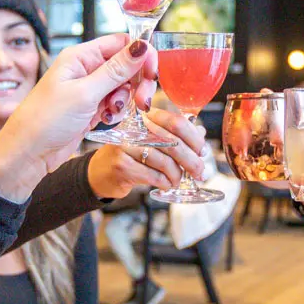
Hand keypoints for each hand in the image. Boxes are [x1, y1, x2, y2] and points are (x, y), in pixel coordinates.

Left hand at [0, 35, 157, 200]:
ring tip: (111, 113)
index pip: (121, 43)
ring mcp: (88, 89)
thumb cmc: (46, 120)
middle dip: (138, 82)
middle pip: (127, 65)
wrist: (28, 153)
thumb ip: (116, 70)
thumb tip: (141, 45)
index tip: (151, 74)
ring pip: (123, 86)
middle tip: (142, 101)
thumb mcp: (85, 93)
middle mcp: (85, 69)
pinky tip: (105, 120)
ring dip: (126, 100)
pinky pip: (115, 103)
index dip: (141, 55)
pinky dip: (116, 112)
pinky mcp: (90, 107)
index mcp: (80, 56)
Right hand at [87, 109, 208, 197]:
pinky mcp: (122, 165)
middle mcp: (135, 128)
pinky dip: (165, 182)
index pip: (177, 122)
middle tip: (200, 172)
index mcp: (146, 118)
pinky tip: (166, 184)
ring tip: (177, 180)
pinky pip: (153, 175)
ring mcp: (126, 146)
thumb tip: (200, 133)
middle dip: (191, 161)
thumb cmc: (131, 157)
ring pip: (165, 161)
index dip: (194, 138)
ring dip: (177, 175)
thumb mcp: (153, 143)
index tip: (202, 152)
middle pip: (173, 143)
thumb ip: (176, 136)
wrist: (101, 173)